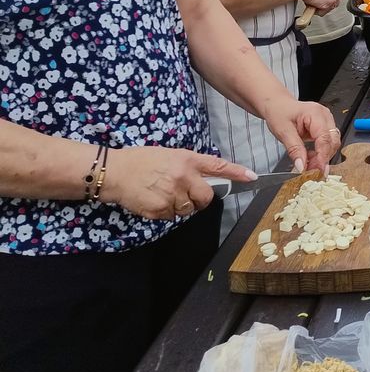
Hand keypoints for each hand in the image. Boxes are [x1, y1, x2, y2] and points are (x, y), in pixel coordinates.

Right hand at [102, 148, 257, 219]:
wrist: (115, 172)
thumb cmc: (142, 160)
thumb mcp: (169, 155)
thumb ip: (189, 166)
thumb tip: (204, 179)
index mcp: (186, 160)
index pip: (218, 166)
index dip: (236, 173)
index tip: (252, 177)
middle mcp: (182, 176)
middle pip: (206, 197)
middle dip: (201, 200)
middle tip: (189, 195)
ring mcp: (171, 194)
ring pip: (188, 210)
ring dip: (181, 206)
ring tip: (164, 194)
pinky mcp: (159, 209)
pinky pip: (172, 217)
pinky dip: (166, 212)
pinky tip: (155, 200)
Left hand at [260, 96, 340, 171]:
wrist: (277, 105)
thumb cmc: (279, 112)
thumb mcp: (283, 131)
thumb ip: (294, 149)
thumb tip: (302, 166)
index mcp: (315, 113)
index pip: (325, 138)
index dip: (323, 157)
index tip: (318, 171)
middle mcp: (325, 116)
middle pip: (332, 142)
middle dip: (323, 159)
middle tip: (311, 172)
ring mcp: (327, 121)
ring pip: (332, 144)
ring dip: (322, 157)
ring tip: (308, 165)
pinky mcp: (325, 127)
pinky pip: (327, 143)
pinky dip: (319, 153)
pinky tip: (309, 158)